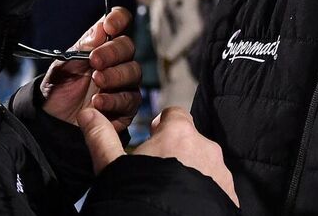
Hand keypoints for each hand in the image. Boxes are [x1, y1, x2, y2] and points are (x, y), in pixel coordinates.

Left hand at [41, 7, 140, 131]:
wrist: (53, 119)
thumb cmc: (60, 87)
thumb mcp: (64, 64)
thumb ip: (83, 47)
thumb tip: (101, 29)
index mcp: (103, 44)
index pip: (121, 22)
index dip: (119, 19)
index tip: (109, 27)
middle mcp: (117, 61)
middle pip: (128, 47)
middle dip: (112, 53)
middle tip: (95, 61)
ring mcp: (124, 83)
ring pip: (133, 73)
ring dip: (115, 76)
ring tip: (96, 80)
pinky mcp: (126, 107)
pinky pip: (130, 100)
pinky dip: (114, 100)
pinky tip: (98, 102)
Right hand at [79, 106, 238, 206]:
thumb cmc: (138, 195)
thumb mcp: (112, 167)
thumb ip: (101, 137)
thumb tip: (86, 113)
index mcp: (179, 132)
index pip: (174, 114)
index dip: (162, 126)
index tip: (152, 140)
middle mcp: (205, 147)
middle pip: (191, 140)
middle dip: (177, 152)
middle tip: (157, 173)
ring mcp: (222, 173)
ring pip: (206, 164)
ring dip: (193, 172)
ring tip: (171, 192)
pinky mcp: (231, 195)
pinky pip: (218, 187)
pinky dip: (205, 191)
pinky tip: (186, 205)